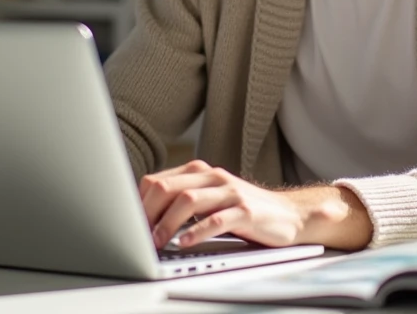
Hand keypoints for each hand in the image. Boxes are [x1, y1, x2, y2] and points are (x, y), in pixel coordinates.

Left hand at [139, 160, 372, 250]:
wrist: (288, 215)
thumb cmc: (243, 210)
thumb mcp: (210, 200)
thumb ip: (182, 202)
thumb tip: (144, 219)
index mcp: (199, 172)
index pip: (157, 181)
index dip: (138, 204)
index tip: (128, 226)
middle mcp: (212, 176)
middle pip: (167, 188)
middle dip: (147, 214)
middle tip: (138, 236)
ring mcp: (230, 192)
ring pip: (188, 201)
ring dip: (167, 223)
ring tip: (157, 242)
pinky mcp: (245, 210)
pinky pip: (216, 219)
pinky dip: (196, 232)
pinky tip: (184, 243)